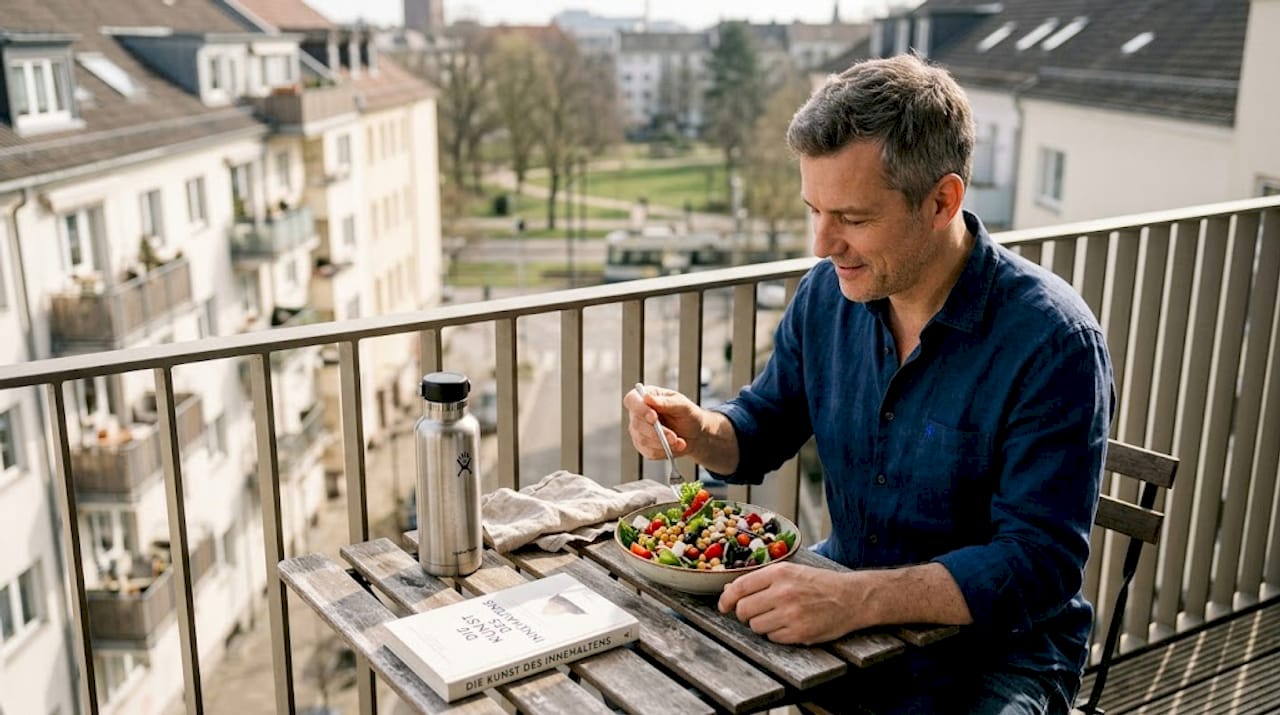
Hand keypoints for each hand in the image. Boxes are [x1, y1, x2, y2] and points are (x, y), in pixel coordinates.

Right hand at [623, 385, 701, 458]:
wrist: (695, 433)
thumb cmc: (688, 415)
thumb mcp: (683, 405)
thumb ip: (666, 402)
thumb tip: (648, 398)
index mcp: (646, 396)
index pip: (632, 400)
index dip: (639, 409)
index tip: (653, 417)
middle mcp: (638, 414)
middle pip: (637, 424)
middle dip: (657, 432)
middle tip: (673, 437)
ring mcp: (638, 431)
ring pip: (643, 440)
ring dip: (663, 443)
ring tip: (679, 442)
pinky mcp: (643, 446)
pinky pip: (649, 452)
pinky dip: (664, 451)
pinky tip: (675, 447)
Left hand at [718, 563, 868, 644]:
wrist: (852, 598)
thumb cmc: (819, 584)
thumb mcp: (791, 572)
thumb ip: (761, 579)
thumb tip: (730, 590)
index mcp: (779, 573)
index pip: (740, 587)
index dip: (727, 599)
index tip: (724, 606)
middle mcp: (783, 592)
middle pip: (744, 610)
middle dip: (744, 614)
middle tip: (754, 612)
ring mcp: (791, 614)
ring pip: (756, 626)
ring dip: (761, 624)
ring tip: (777, 617)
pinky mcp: (799, 633)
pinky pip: (773, 638)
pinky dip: (776, 634)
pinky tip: (789, 625)